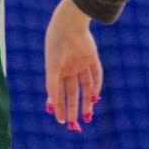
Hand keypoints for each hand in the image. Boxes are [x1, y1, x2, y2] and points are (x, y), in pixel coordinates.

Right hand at [44, 0, 101, 128]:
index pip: (57, 92)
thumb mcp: (51, 67)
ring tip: (87, 116)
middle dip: (72, 108)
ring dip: (86, 101)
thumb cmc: (55, 45)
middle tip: (73, 123)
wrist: (68, 24)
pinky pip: (96, 74)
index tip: (60, 120)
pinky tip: (94, 97)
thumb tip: (51, 103)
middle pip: (71, 92)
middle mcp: (68, 68)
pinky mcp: (92, 57)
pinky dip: (96, 85)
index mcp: (56, 70)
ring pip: (85, 86)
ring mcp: (81, 63)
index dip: (58, 106)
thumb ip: (51, 85)